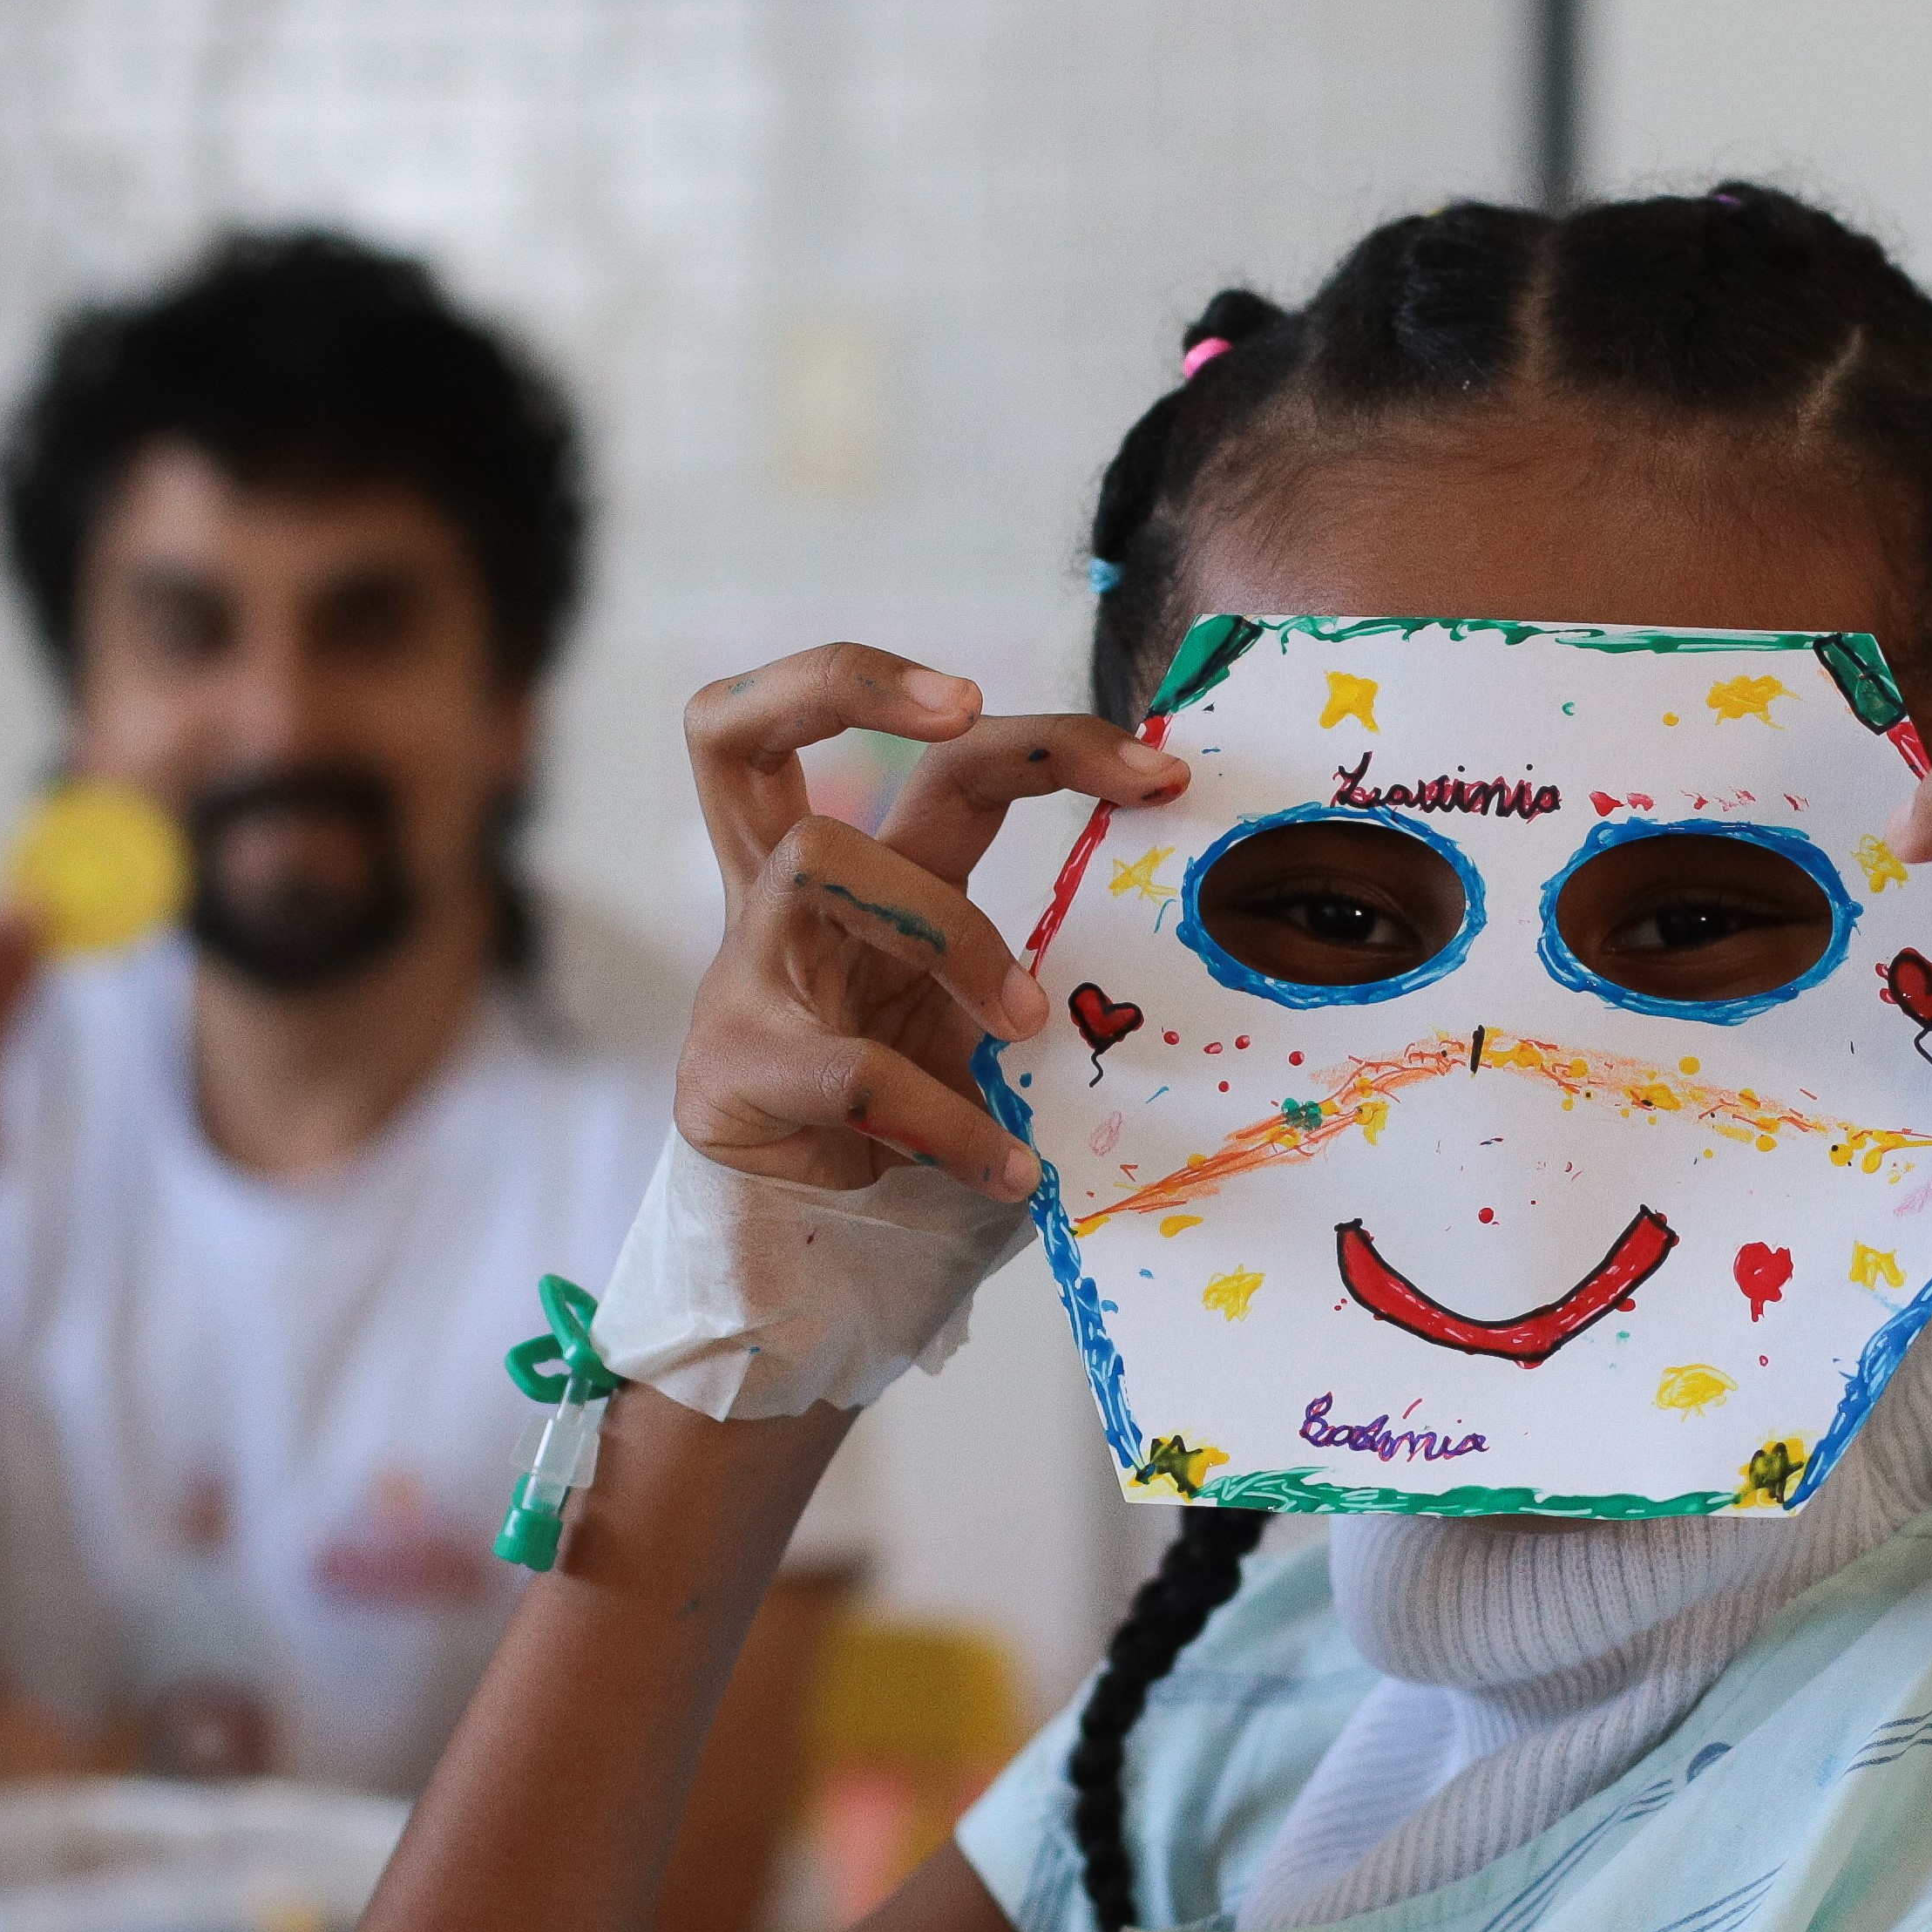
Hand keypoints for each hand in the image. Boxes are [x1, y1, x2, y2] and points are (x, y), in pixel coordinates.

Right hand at [673, 644, 1188, 1202]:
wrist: (815, 1250)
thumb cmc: (915, 1118)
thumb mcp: (986, 1023)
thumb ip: (1048, 963)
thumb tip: (1204, 927)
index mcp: (855, 875)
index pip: (885, 744)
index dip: (981, 707)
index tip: (1136, 759)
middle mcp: (777, 901)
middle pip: (743, 726)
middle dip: (850, 681)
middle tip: (965, 704)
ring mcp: (740, 977)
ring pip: (819, 860)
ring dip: (951, 931)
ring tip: (1026, 1027)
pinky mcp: (727, 1073)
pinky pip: (852, 1064)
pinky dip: (947, 1117)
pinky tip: (1004, 1167)